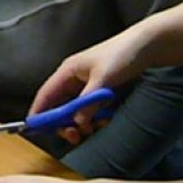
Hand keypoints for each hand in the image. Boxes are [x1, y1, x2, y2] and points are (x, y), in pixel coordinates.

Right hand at [29, 28, 148, 142]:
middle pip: (60, 106)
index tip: (33, 128)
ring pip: (77, 110)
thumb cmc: (123, 54)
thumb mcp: (103, 79)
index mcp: (68, 71)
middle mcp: (75, 79)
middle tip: (74, 136)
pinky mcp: (101, 91)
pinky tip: (106, 119)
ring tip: (96, 126)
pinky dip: (96, 117)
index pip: (46, 94)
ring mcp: (88, 85)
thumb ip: (88, 102)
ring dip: (83, 122)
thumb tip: (77, 122)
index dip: (38, 111)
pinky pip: (92, 109)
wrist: (149, 45)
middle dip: (64, 123)